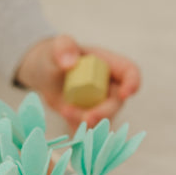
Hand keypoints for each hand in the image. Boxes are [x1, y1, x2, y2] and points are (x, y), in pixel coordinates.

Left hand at [15, 35, 140, 130]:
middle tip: (87, 118)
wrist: (43, 74)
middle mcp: (107, 85)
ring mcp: (98, 103)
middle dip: (104, 112)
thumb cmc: (54, 55)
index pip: (129, 72)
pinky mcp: (86, 116)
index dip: (132, 83)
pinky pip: (87, 128)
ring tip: (65, 111)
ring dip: (86, 121)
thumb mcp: (56, 47)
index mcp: (108, 63)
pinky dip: (78, 128)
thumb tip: (70, 63)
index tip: (124, 94)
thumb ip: (64, 48)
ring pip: (101, 119)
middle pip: (116, 102)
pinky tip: (65, 117)